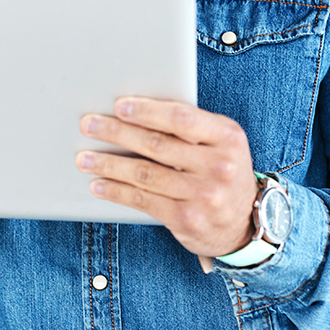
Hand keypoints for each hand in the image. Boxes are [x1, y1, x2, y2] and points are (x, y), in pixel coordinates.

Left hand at [76, 98, 257, 264]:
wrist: (246, 223)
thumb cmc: (221, 170)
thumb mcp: (220, 142)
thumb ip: (188, 126)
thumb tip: (131, 111)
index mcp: (227, 137)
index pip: (181, 118)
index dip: (146, 111)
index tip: (118, 106)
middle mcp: (219, 166)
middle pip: (156, 145)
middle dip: (115, 133)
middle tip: (88, 125)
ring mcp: (204, 195)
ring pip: (144, 174)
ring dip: (108, 164)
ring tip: (84, 157)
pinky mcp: (187, 219)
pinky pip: (143, 200)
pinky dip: (116, 191)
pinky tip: (99, 184)